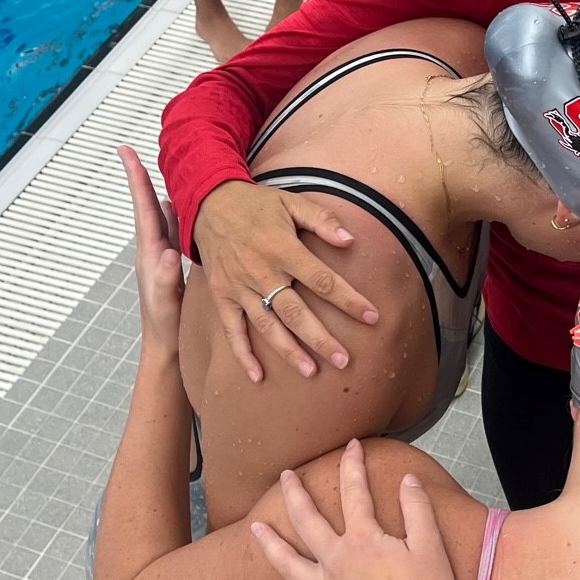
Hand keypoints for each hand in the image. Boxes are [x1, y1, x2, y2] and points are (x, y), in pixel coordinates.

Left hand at [119, 148, 182, 354]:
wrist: (166, 348)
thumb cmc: (165, 328)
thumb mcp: (165, 305)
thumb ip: (164, 279)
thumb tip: (166, 253)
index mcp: (150, 253)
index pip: (143, 208)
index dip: (136, 179)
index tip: (126, 152)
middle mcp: (154, 249)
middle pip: (149, 205)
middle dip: (144, 177)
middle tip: (136, 151)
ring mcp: (163, 255)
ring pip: (163, 215)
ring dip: (161, 191)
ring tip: (164, 169)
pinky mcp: (174, 263)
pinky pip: (176, 230)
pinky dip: (179, 212)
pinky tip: (185, 206)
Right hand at [194, 179, 381, 382]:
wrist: (208, 202)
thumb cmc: (257, 204)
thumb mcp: (291, 202)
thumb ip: (322, 220)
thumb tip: (351, 240)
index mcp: (282, 248)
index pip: (322, 280)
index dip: (348, 300)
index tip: (371, 317)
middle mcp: (261, 272)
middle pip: (296, 312)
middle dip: (321, 339)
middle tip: (344, 361)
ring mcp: (239, 287)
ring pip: (267, 325)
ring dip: (289, 351)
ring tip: (311, 372)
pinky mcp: (222, 296)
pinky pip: (232, 329)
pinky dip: (242, 354)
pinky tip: (258, 377)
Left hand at [255, 439, 461, 579]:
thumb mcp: (431, 548)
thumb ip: (417, 509)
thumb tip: (407, 478)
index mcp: (364, 540)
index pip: (355, 492)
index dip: (352, 465)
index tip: (351, 445)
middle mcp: (337, 562)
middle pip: (307, 521)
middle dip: (295, 493)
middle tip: (285, 475)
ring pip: (288, 563)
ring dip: (270, 543)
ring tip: (255, 527)